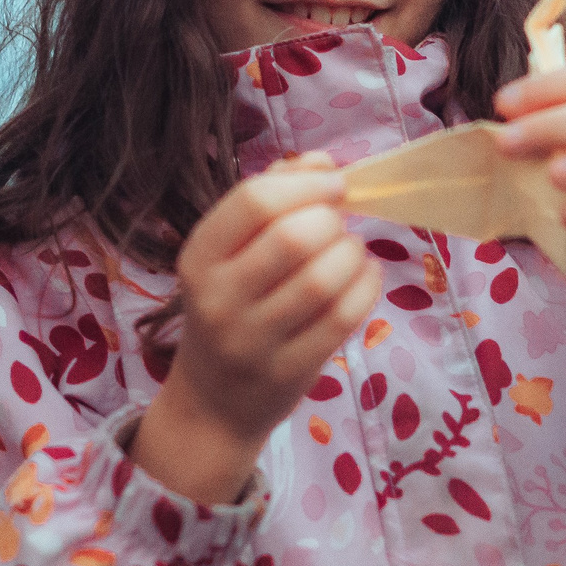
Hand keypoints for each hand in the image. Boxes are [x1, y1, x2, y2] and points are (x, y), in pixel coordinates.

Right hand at [130, 155, 379, 503]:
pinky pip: (343, 318)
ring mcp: (253, 341)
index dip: (306, 183)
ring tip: (351, 251)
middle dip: (332, 220)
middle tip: (337, 224)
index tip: (333, 184)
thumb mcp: (228, 255)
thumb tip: (323, 162)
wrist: (213, 403)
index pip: (253, 201)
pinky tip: (364, 276)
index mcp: (198, 257)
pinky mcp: (290, 371)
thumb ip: (271, 200)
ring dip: (352, 253)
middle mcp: (219, 299)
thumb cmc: (228, 309)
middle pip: (293, 238)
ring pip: (323, 280)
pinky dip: (367, 286)